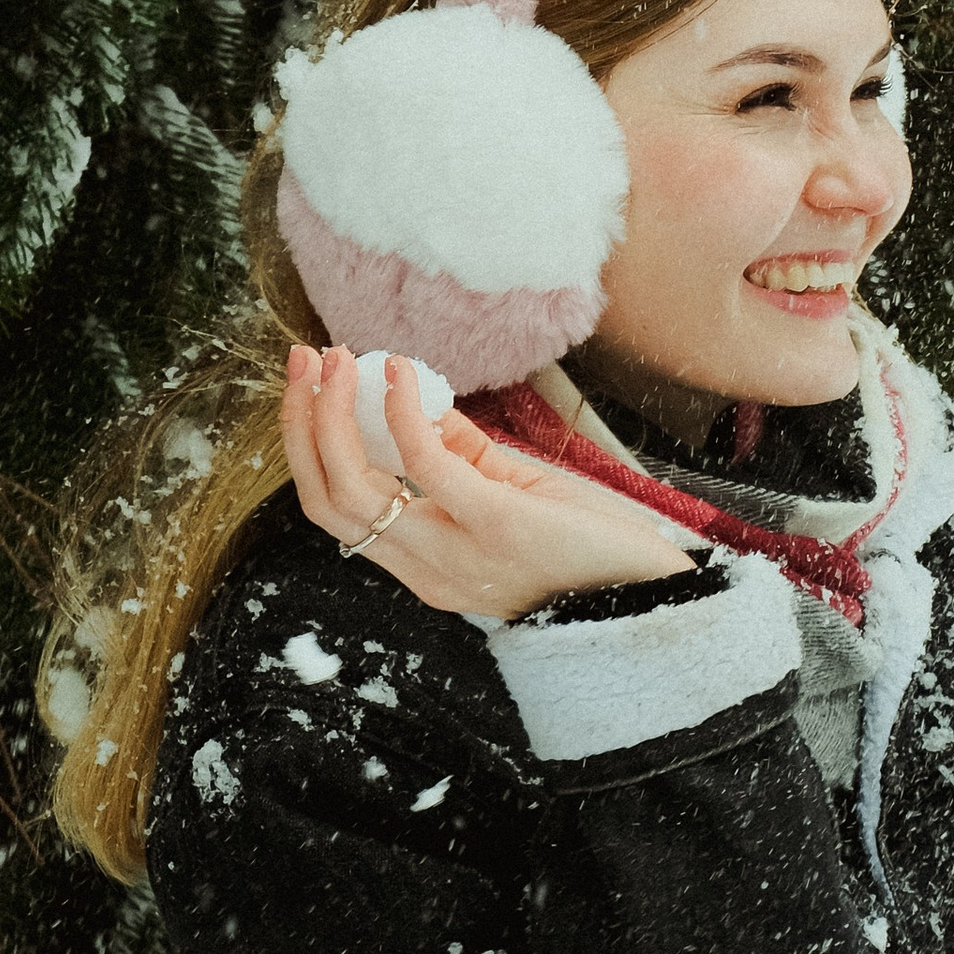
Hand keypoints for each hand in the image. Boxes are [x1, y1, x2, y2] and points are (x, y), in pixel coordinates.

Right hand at [281, 345, 695, 622]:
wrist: (650, 593)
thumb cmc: (588, 547)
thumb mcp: (509, 498)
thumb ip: (461, 458)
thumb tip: (415, 405)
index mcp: (425, 566)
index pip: (335, 511)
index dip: (307, 445)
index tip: (307, 387)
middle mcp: (428, 570)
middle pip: (329, 500)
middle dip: (303, 424)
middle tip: (302, 363)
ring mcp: (457, 553)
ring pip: (356, 488)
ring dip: (333, 415)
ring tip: (336, 360)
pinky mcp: (497, 525)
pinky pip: (426, 465)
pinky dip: (401, 413)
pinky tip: (395, 373)